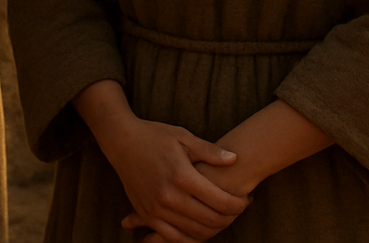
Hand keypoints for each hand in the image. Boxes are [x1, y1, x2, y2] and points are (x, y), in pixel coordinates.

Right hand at [100, 118, 248, 241]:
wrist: (121, 142)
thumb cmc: (155, 136)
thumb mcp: (184, 138)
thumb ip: (210, 151)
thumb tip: (234, 160)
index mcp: (182, 175)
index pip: (220, 200)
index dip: (239, 203)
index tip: (247, 198)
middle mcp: (169, 196)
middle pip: (210, 219)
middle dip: (231, 218)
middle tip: (239, 210)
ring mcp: (156, 208)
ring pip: (193, 232)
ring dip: (213, 230)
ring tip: (224, 218)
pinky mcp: (146, 214)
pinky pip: (172, 237)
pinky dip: (189, 238)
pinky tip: (201, 230)